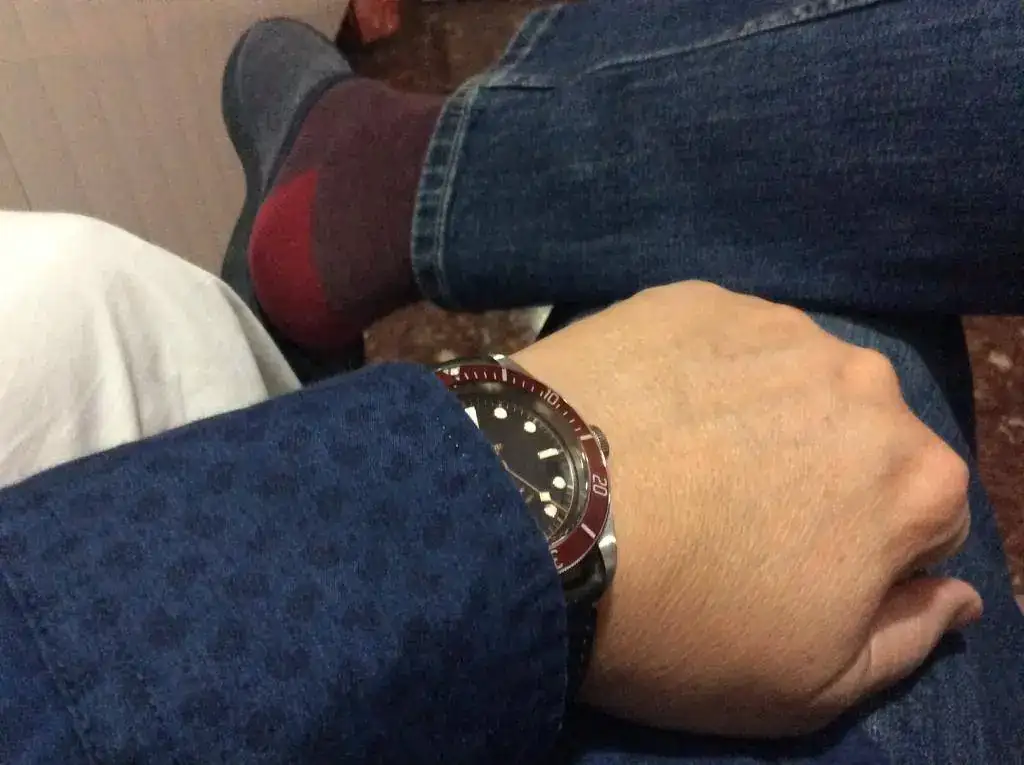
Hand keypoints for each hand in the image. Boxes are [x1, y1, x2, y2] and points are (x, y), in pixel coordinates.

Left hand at [511, 282, 978, 736]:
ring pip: (788, 385)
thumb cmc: (680, 619)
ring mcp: (773, 326)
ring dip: (756, 419)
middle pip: (857, 441)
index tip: (789, 574)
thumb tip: (954, 592)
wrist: (533, 519)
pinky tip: (638, 416)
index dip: (862, 557)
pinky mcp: (691, 295)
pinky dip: (692, 376)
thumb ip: (908, 639)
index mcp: (916, 476)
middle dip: (815, 479)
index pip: (926, 521)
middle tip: (724, 522)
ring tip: (674, 466)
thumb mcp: (810, 686)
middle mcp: (864, 381)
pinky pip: (714, 344)